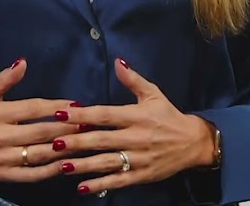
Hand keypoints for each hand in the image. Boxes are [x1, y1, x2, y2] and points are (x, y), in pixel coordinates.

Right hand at [0, 58, 82, 182]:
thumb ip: (5, 78)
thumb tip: (23, 62)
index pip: (31, 109)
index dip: (55, 107)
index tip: (76, 105)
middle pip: (39, 133)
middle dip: (66, 128)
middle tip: (88, 124)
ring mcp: (1, 158)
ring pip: (38, 155)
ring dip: (63, 150)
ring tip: (84, 143)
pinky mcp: (3, 176)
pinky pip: (30, 175)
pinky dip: (50, 171)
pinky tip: (66, 165)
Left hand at [54, 57, 218, 194]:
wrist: (194, 143)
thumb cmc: (169, 116)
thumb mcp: (154, 94)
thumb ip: (133, 80)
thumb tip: (117, 61)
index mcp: (137, 116)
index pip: (105, 115)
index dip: (83, 114)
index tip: (62, 113)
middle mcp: (136, 137)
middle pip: (102, 140)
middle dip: (77, 142)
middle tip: (54, 143)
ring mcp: (139, 158)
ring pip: (107, 162)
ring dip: (84, 165)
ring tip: (62, 165)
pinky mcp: (142, 175)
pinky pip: (118, 181)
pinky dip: (100, 185)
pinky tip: (82, 187)